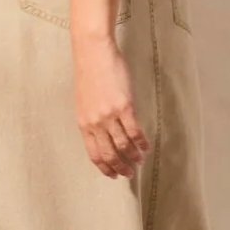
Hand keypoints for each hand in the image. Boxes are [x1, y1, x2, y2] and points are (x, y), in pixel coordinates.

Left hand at [71, 30, 150, 177]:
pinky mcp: (124, 106)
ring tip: (140, 160)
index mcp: (83, 124)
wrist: (93, 54)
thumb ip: (91, 120)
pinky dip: (141, 142)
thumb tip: (102, 135)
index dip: (105, 167)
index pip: (94, 154)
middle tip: (129, 173)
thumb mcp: (84, 103)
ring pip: (124, 144)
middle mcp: (95, 123)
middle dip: (120, 167)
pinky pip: (135, 131)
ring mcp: (110, 116)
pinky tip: (145, 146)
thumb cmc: (89, 75)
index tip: (113, 175)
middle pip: (109, 153)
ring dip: (134, 155)